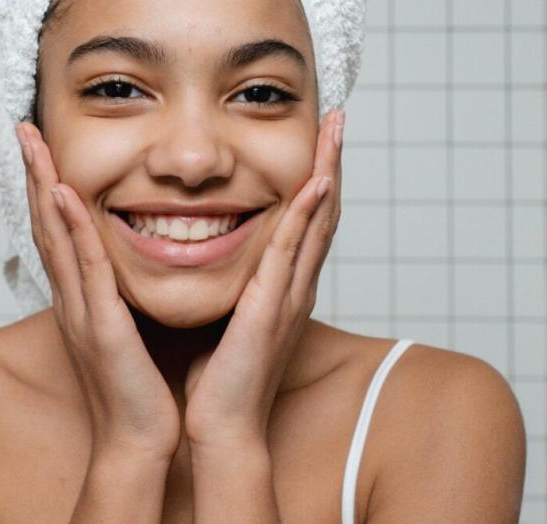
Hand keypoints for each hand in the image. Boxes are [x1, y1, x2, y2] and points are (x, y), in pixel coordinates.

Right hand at [16, 122, 180, 462]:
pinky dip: (72, 228)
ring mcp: (81, 309)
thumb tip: (129, 262)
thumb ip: (120, 293)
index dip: (45, 186)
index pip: (56, 231)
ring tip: (34, 143)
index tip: (41, 146)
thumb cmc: (138, 387)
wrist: (138, 440)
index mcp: (80, 297)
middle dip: (34, 174)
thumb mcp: (125, 327)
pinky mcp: (100, 325)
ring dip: (44, 186)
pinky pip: (85, 267)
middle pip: (44, 224)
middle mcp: (71, 297)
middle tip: (23, 128)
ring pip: (55, 236)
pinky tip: (65, 193)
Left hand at [181, 108, 344, 449]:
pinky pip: (292, 251)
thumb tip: (207, 254)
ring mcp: (289, 294)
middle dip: (332, 162)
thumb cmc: (219, 379)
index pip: (305, 220)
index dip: (316, 177)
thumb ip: (230, 286)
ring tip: (335, 131)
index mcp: (282, 286)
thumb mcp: (227, 316)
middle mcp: (295, 285)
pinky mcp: (272, 306)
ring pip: (316, 222)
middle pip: (323, 212)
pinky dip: (306, 214)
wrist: (223, 427)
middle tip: (339, 118)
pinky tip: (316, 180)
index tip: (318, 136)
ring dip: (328, 172)